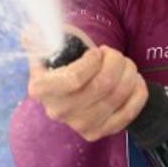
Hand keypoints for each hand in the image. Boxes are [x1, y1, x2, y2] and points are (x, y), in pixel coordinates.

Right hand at [25, 39, 147, 141]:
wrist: (75, 88)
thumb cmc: (64, 60)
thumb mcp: (50, 44)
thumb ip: (40, 36)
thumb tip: (30, 33)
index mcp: (41, 88)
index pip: (74, 79)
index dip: (93, 62)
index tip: (97, 52)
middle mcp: (57, 111)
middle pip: (101, 85)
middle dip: (116, 62)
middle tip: (115, 54)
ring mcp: (78, 126)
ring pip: (117, 96)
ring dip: (129, 74)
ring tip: (125, 64)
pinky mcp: (97, 133)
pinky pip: (128, 113)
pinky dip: (138, 93)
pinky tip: (135, 81)